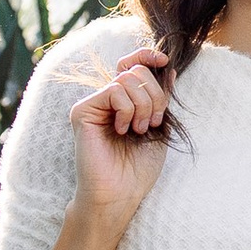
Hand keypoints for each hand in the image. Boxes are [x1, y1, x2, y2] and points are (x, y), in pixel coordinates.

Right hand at [68, 46, 173, 230]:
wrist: (121, 193)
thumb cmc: (138, 167)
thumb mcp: (159, 127)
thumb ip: (161, 98)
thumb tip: (168, 67)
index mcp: (125, 101)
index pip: (132, 64)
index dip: (147, 56)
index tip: (164, 61)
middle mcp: (107, 100)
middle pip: (135, 71)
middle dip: (154, 95)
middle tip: (154, 123)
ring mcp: (93, 104)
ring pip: (126, 80)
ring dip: (144, 106)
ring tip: (140, 130)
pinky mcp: (82, 111)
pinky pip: (112, 91)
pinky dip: (127, 110)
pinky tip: (123, 130)